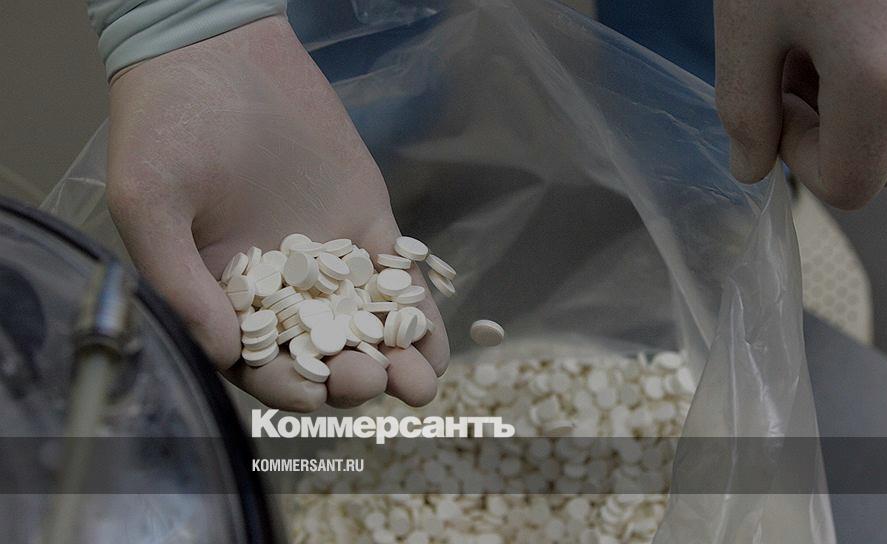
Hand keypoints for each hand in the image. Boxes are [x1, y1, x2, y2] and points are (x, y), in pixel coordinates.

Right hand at [105, 16, 448, 410]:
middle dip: (352, 374)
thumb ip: (179, 281)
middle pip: (321, 350)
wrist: (219, 50)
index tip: (321, 396)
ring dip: (395, 355)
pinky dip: (417, 307)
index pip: (260, 360)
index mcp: (222, 294)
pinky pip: (394, 274)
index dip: (290, 386)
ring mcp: (328, 257)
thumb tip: (222, 352)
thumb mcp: (149, 202)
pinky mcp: (364, 223)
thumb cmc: (167, 124)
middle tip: (380, 381)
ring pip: (364, 322)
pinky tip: (438, 338)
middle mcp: (279, 287)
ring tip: (423, 380)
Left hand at [715, 0, 886, 208]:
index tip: (775, 108)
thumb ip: (744, 109)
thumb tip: (749, 168)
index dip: (798, 158)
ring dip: (861, 107)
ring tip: (820, 42)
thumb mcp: (749, 23)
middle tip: (789, 74)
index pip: (847, 187)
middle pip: (886, 166)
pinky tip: (853, 24)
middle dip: (829, 137)